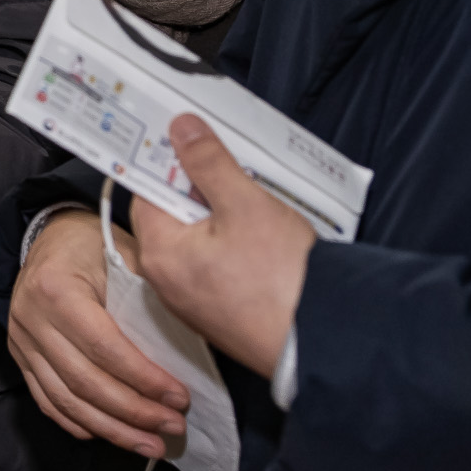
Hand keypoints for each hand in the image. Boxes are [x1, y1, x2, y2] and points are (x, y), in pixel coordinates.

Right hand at [7, 210, 188, 457]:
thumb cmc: (95, 246)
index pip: (104, 348)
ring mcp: (21, 340)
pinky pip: (47, 400)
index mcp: (56, 289)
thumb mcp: (126, 255)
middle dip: (133, 412)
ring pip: (64, 400)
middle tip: (173, 426)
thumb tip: (191, 346)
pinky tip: (110, 435)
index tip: (180, 397)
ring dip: (110, 429)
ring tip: (150, 444)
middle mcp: (31, 318)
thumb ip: (150, 295)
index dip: (144, 379)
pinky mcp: (19, 356)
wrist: (51, 237)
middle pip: (83, 381)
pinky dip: (79, 423)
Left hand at [135, 114, 316, 376]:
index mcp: (161, 251)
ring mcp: (191, 299)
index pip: (148, 191)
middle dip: (200, 190)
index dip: (171, 164)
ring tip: (256, 208)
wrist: (322, 342)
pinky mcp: (217, 312)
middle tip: (236, 176)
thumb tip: (181, 128)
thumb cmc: (283, 280)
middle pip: (172, 215)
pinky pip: (213, 266)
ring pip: (196, 240)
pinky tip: (263, 242)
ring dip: (221, 218)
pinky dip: (232, 248)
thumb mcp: (246, 205)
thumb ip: (209, 163)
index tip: (193, 145)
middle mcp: (166, 279)